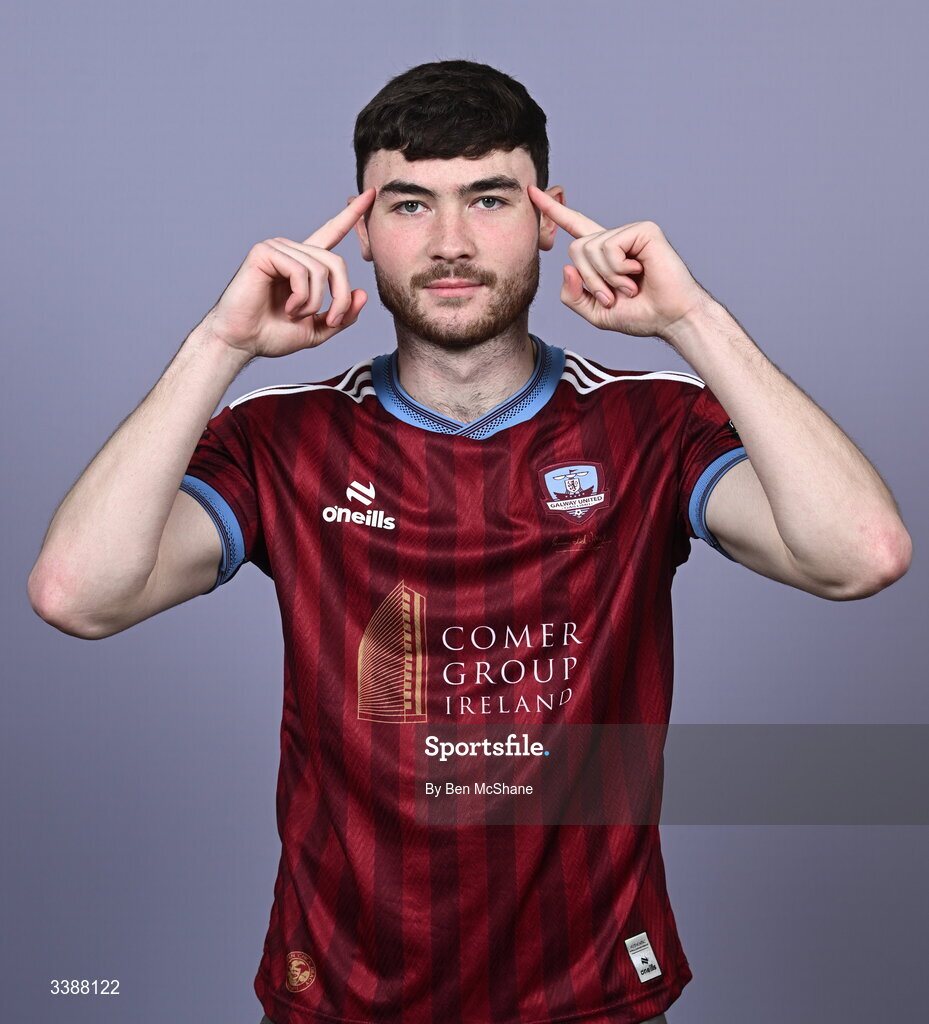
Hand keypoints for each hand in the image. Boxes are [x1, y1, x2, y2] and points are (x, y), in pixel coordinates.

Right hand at [203, 188, 375, 357]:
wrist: (242, 342)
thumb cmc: (272, 334)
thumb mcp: (318, 330)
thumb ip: (343, 316)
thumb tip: (362, 293)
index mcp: (305, 263)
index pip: (332, 232)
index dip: (352, 215)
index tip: (371, 194)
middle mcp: (292, 250)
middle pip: (336, 263)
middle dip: (340, 298)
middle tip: (330, 321)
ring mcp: (277, 248)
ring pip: (320, 270)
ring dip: (314, 302)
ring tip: (296, 315)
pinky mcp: (265, 252)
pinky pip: (301, 271)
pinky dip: (300, 297)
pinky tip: (287, 308)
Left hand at [528, 185, 710, 338]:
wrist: (671, 318)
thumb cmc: (640, 314)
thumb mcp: (595, 312)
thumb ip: (573, 296)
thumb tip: (566, 267)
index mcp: (604, 254)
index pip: (574, 227)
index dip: (553, 211)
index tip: (532, 192)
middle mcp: (615, 238)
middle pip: (576, 249)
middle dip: (591, 280)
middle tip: (614, 296)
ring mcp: (630, 232)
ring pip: (591, 249)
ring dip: (607, 278)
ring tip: (629, 288)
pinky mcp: (643, 230)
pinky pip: (610, 247)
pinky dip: (618, 269)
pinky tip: (637, 274)